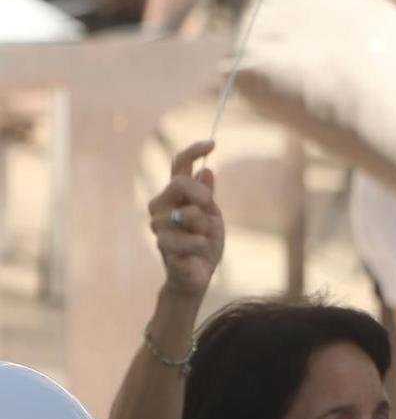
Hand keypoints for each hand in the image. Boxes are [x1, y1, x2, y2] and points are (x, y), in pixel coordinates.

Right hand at [147, 141, 222, 300]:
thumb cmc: (204, 244)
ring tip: (202, 239)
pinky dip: (200, 244)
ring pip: (187, 213)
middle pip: (180, 183)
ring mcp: (159, 225)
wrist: (198, 275)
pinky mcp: (162, 245)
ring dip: (204, 227)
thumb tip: (206, 170)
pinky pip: (188, 238)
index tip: (213, 143)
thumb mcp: (212, 216)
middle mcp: (161, 206)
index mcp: (175, 195)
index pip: (178, 165)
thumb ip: (206, 195)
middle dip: (202, 195)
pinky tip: (198, 251)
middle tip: (210, 209)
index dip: (193, 151)